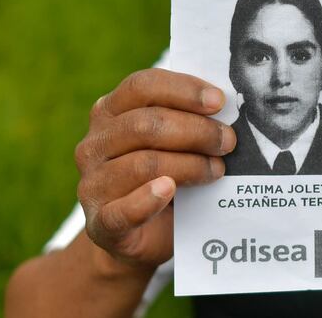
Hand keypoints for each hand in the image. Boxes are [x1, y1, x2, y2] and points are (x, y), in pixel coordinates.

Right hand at [74, 69, 235, 268]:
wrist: (144, 235)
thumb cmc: (167, 174)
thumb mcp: (173, 141)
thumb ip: (188, 119)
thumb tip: (226, 109)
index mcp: (110, 111)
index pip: (142, 86)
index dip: (183, 89)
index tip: (219, 101)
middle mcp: (95, 144)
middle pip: (145, 124)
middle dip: (196, 130)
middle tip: (228, 141)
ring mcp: (92, 184)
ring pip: (143, 164)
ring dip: (190, 165)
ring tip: (217, 169)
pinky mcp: (99, 223)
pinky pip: (121, 211)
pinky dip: (147, 200)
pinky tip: (168, 191)